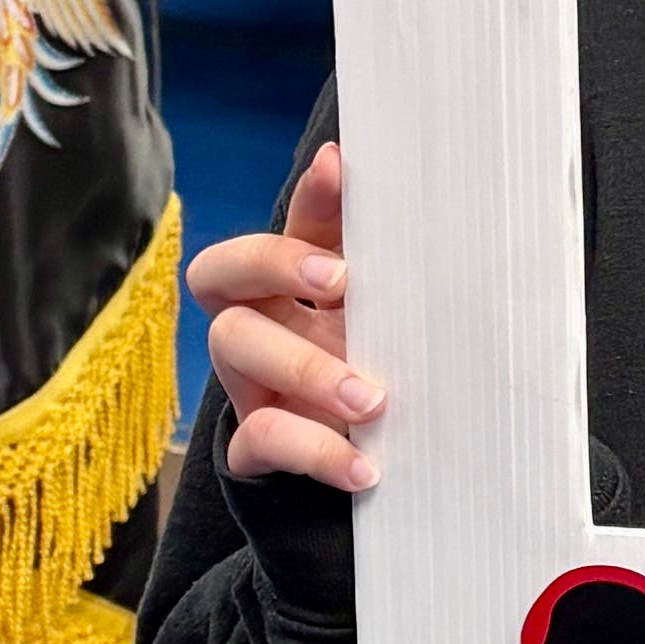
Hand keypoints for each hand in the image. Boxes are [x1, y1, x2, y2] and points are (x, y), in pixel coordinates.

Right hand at [191, 142, 383, 494]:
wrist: (388, 472)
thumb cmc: (396, 376)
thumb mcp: (403, 322)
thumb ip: (404, 271)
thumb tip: (424, 196)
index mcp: (303, 286)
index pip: (292, 225)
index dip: (307, 196)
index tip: (341, 171)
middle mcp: (267, 324)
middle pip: (221, 272)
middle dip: (274, 264)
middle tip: (341, 281)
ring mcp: (254, 384)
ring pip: (233, 345)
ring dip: (305, 367)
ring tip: (373, 400)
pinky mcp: (256, 447)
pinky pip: (259, 439)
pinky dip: (313, 450)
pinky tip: (365, 466)